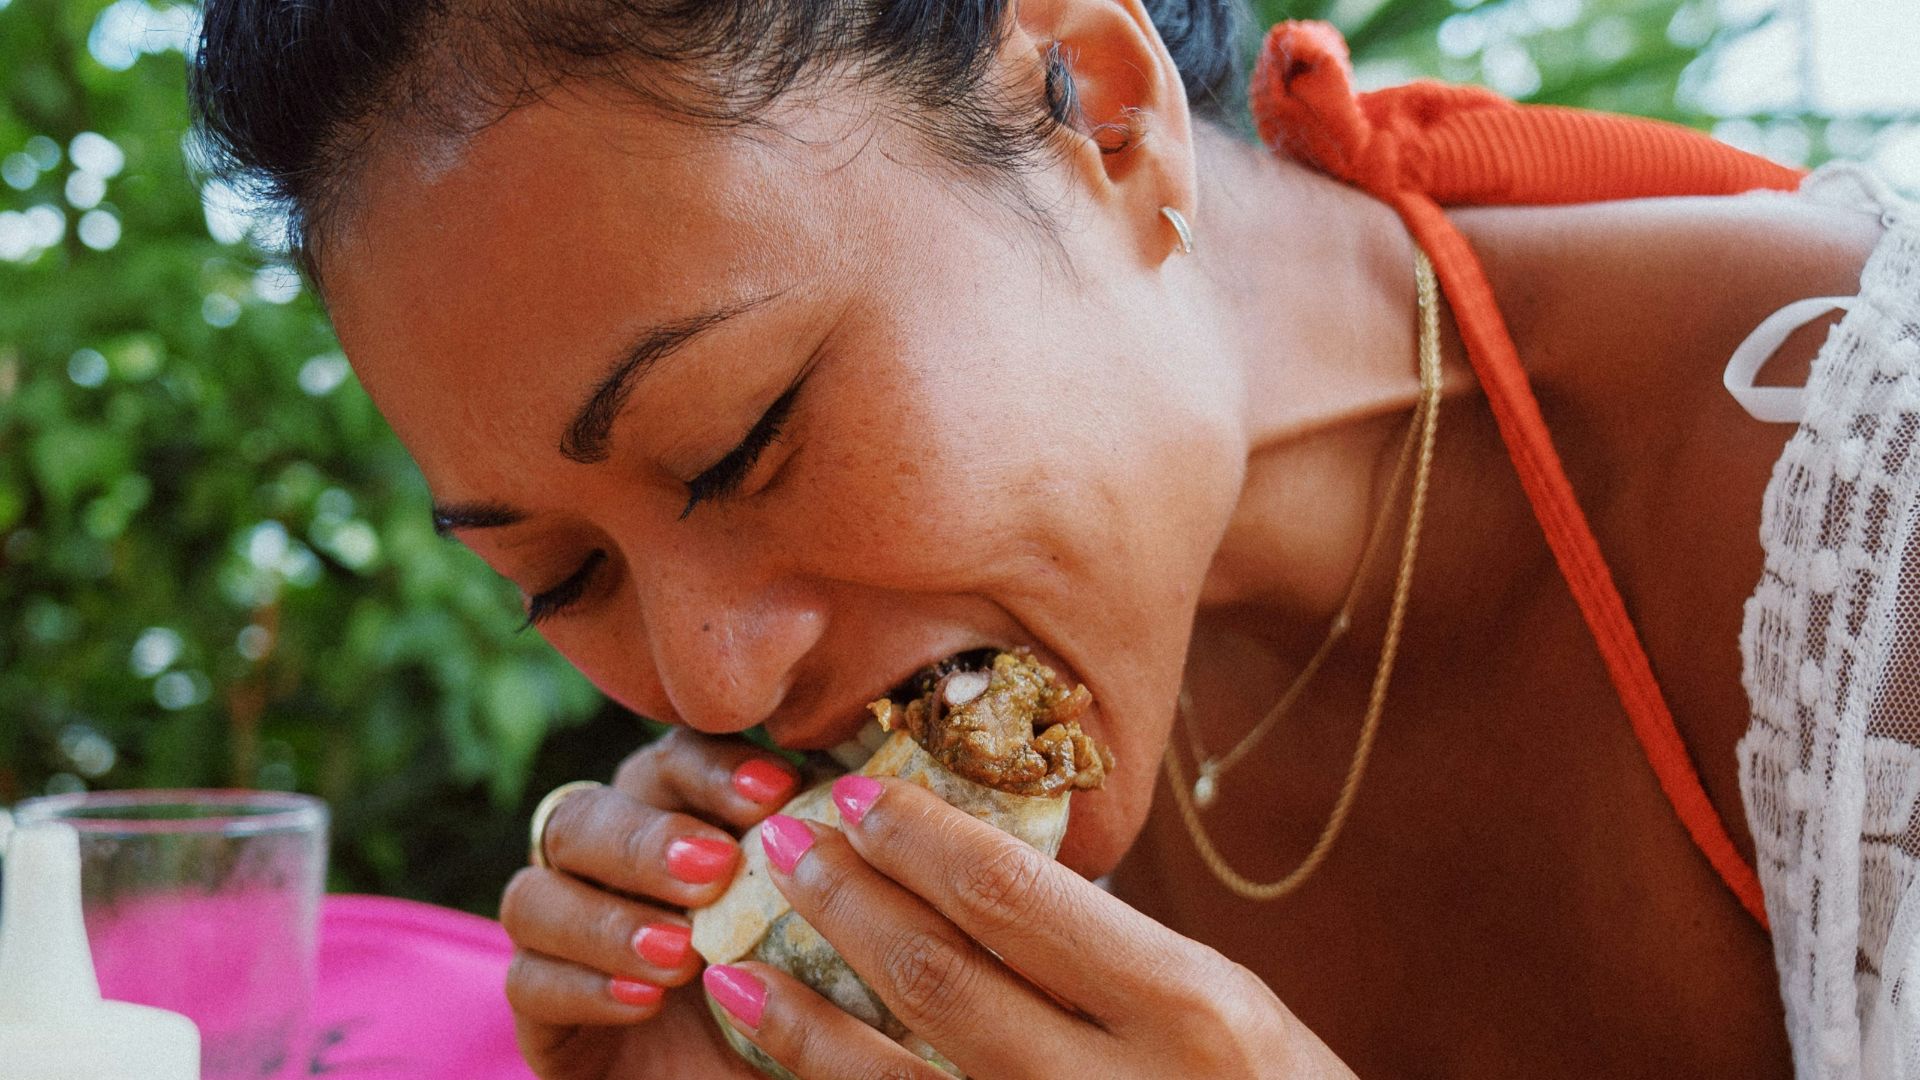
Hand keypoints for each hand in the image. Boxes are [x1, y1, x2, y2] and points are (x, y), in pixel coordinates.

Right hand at [498, 729, 802, 1079]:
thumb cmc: (811, 1002)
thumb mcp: (831, 933)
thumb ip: (828, 866)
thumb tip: (873, 796)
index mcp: (679, 821)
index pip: (674, 761)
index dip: (715, 768)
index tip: (777, 791)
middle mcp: (609, 867)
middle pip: (589, 814)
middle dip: (650, 839)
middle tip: (716, 869)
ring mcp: (563, 936)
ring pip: (535, 893)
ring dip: (608, 918)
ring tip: (681, 952)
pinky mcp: (540, 1010)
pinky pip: (527, 982)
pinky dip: (584, 985)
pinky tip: (645, 1002)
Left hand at [705, 777, 1356, 1078]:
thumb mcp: (1231, 1007)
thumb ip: (1113, 952)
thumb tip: (973, 876)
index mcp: (1189, 1005)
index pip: (1017, 896)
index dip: (918, 840)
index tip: (857, 797)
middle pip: (941, 976)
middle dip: (845, 904)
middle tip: (783, 847)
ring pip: (899, 1078)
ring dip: (802, 1018)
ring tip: (731, 964)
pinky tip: (777, 1066)